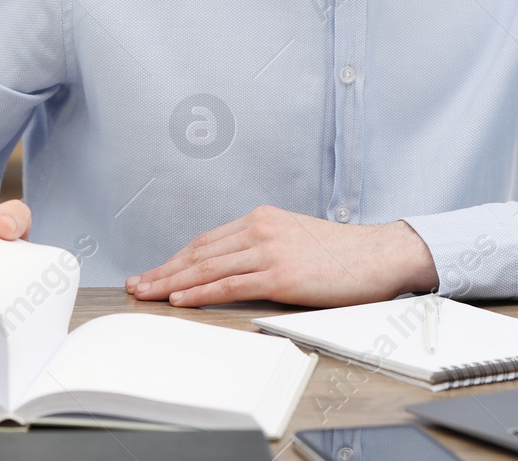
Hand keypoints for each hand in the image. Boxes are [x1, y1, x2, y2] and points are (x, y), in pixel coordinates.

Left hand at [126, 206, 438, 307]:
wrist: (379, 255)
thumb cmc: (343, 255)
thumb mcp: (295, 240)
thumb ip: (264, 249)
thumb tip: (234, 271)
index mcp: (262, 218)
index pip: (206, 241)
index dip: (175, 259)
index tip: (155, 272)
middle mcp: (261, 229)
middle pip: (199, 253)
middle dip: (163, 270)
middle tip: (137, 284)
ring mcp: (270, 250)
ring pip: (207, 268)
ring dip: (171, 282)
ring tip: (147, 294)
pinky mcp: (281, 274)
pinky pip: (230, 284)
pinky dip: (201, 292)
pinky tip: (181, 299)